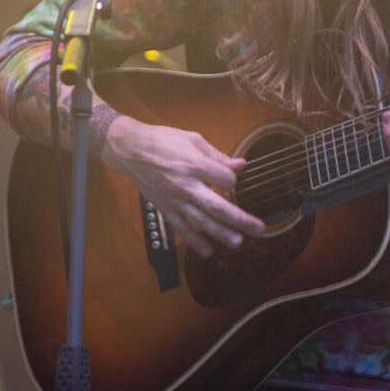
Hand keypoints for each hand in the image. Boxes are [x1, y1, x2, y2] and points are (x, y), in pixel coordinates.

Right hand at [102, 118, 264, 256]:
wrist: (130, 150)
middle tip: (259, 229)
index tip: (232, 179)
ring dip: (221, 234)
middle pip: (218, 206)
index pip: (226, 180)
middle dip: (240, 219)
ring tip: (238, 243)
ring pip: (201, 221)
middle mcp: (186, 185)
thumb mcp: (193, 139)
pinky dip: (194, 241)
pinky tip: (207, 251)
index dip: (233, 181)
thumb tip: (241, 164)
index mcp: (195, 164)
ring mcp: (175, 200)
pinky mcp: (166, 209)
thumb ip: (218, 156)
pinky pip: (181, 228)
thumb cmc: (163, 141)